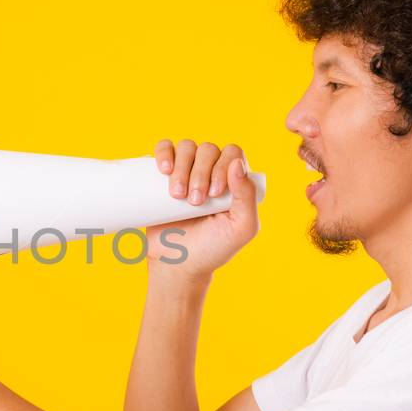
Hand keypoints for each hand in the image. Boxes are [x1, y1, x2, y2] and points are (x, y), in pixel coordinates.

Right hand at [146, 139, 258, 282]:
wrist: (177, 263)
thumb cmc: (212, 249)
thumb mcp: (240, 229)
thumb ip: (248, 198)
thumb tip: (237, 164)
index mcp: (234, 180)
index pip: (233, 154)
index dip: (223, 167)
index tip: (214, 194)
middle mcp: (211, 170)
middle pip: (208, 149)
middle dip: (201, 173)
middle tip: (195, 202)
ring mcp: (186, 170)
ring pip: (187, 147)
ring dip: (182, 167)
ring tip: (177, 195)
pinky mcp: (163, 174)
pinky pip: (164, 147)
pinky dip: (164, 152)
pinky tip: (164, 170)